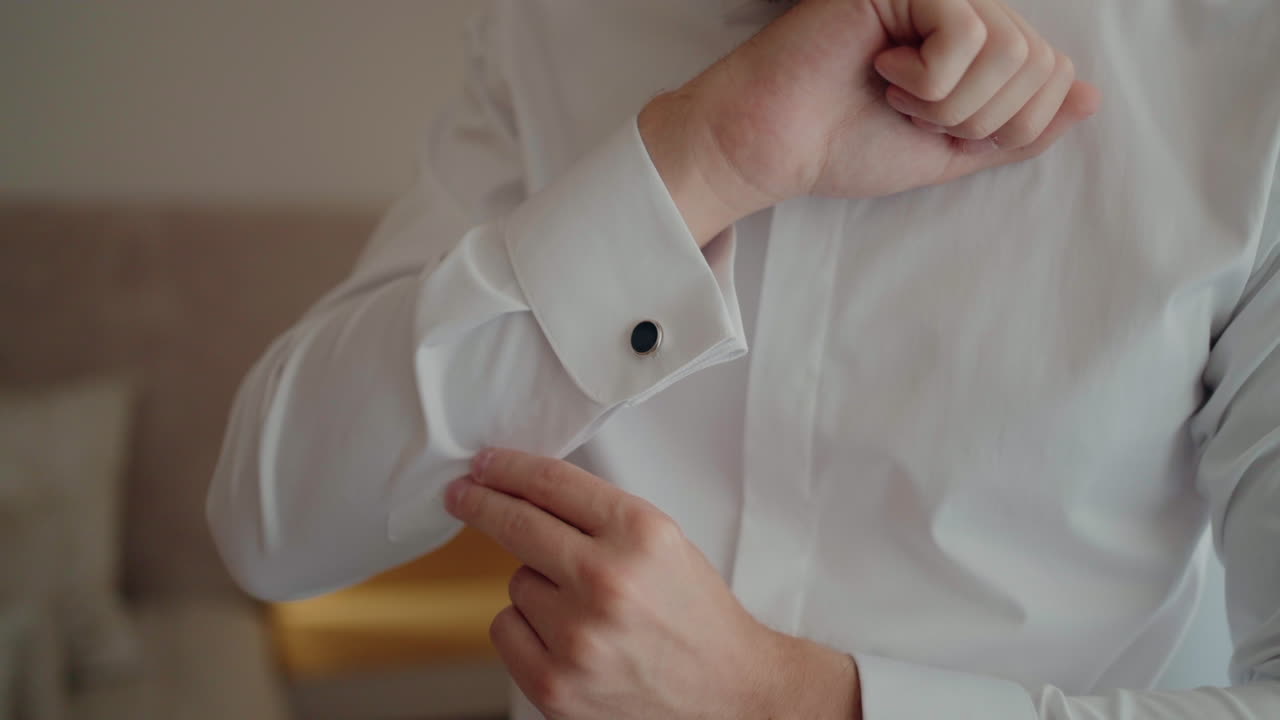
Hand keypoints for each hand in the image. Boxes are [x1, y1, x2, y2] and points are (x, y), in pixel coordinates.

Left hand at [445, 449, 859, 719]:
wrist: (729, 694)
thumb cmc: (696, 619)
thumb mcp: (664, 543)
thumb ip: (601, 515)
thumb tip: (528, 489)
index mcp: (640, 534)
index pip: (551, 483)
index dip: (507, 468)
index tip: (485, 465)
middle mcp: (608, 581)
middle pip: (515, 524)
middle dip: (481, 503)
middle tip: (463, 494)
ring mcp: (577, 637)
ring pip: (516, 583)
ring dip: (537, 588)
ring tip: (586, 611)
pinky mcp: (555, 684)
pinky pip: (506, 629)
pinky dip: (526, 630)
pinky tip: (566, 639)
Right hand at [640, 0, 1101, 244]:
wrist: (777, 146)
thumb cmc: (847, 145)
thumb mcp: (954, 152)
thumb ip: (1020, 129)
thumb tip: (1090, 97)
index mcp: (977, 43)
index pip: (1055, 73)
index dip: (1009, 123)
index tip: (938, 127)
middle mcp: (963, 8)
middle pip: (1040, 63)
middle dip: (977, 116)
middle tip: (911, 112)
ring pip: (1009, 51)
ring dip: (950, 101)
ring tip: (896, 94)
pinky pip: (967, 35)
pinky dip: (928, 79)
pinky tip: (882, 70)